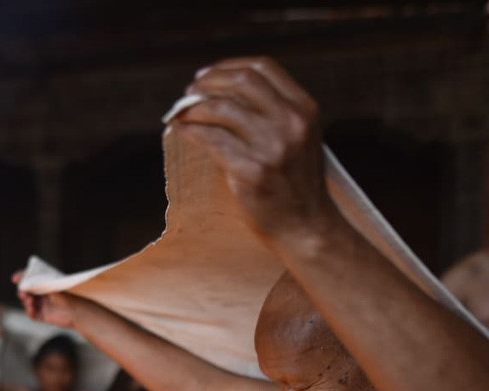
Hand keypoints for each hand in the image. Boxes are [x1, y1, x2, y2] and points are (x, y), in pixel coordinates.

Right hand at [12, 272, 76, 327]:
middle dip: (22, 291)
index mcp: (45, 284)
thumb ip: (36, 281)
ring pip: (27, 303)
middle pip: (26, 291)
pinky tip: (31, 308)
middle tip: (23, 292)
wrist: (77, 311)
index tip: (15, 278)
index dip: (22, 278)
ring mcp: (43, 305)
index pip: (30, 280)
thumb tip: (21, 279)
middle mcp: (43, 294)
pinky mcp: (43, 316)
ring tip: (29, 299)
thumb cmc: (66, 294)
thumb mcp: (50, 284)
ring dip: (26, 301)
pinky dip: (29, 311)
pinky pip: (32, 314)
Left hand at [176, 57, 339, 242]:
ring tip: (182, 113)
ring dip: (194, 107)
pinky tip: (185, 131)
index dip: (228, 66)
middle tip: (189, 92)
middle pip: (242, 82)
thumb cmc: (295, 183)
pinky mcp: (252, 171)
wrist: (306, 226)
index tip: (206, 75)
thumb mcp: (298, 137)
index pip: (263, 67)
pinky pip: (212, 140)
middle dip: (208, 82)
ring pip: (221, 109)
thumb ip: (273, 112)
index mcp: (304, 109)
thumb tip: (221, 91)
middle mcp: (291, 123)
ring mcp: (272, 147)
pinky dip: (192, 131)